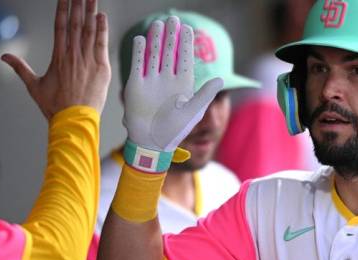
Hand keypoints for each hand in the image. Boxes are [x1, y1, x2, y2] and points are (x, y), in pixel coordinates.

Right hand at [2, 0, 110, 119]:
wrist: (73, 119)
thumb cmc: (55, 106)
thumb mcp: (34, 86)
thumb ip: (20, 68)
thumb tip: (4, 57)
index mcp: (58, 57)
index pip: (60, 27)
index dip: (62, 10)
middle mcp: (73, 55)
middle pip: (75, 24)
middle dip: (78, 5)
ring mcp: (87, 60)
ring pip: (89, 30)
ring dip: (91, 12)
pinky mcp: (101, 68)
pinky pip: (101, 44)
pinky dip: (102, 30)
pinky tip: (102, 16)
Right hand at [123, 17, 222, 153]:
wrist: (152, 142)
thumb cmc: (175, 130)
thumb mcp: (193, 111)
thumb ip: (205, 94)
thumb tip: (221, 79)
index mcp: (182, 84)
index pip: (184, 58)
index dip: (186, 44)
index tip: (188, 28)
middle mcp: (167, 80)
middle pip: (169, 52)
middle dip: (171, 36)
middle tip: (173, 19)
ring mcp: (151, 81)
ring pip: (153, 55)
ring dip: (155, 40)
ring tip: (157, 24)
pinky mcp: (136, 85)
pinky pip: (138, 64)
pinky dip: (138, 52)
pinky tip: (140, 39)